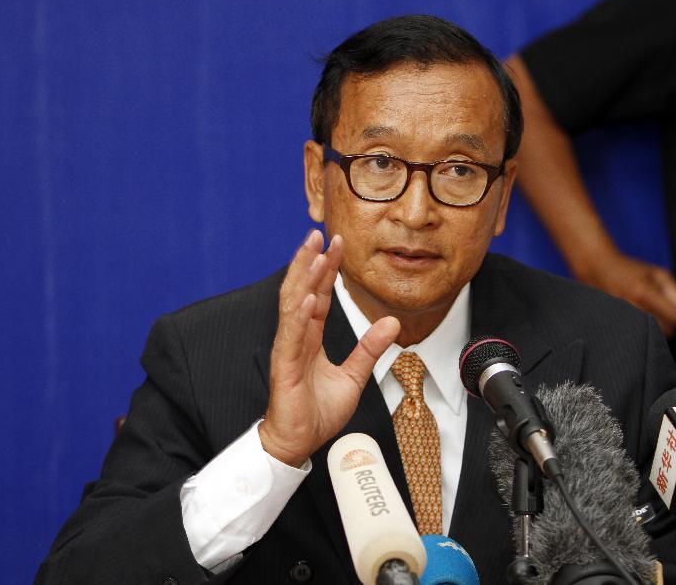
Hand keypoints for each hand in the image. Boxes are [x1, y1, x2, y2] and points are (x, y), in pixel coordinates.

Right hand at [259, 230, 400, 466]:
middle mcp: (296, 338)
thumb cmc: (317, 412)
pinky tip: (307, 297)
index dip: (327, 270)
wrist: (298, 443)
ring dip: (301, 277)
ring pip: (292, 305)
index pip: (319, 295)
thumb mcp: (353, 377)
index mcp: (310, 338)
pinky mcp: (284, 367)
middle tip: (321, 232)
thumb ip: (370, 349)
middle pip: (302, 290)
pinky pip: (291, 336)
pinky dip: (298, 315)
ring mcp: (288, 350)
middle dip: (310, 261)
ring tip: (310, 252)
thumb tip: (391, 323)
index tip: (336, 244)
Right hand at [579, 251, 675, 336]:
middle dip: (671, 329)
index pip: (675, 317)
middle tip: (670, 323)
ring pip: (649, 337)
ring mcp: (620, 316)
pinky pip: (635, 336)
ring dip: (657, 333)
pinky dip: (642, 333)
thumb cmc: (631, 270)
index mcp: (644, 292)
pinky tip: (641, 325)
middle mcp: (631, 306)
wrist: (598, 268)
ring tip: (655, 324)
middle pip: (664, 331)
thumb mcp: (657, 273)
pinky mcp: (613, 323)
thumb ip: (675, 292)